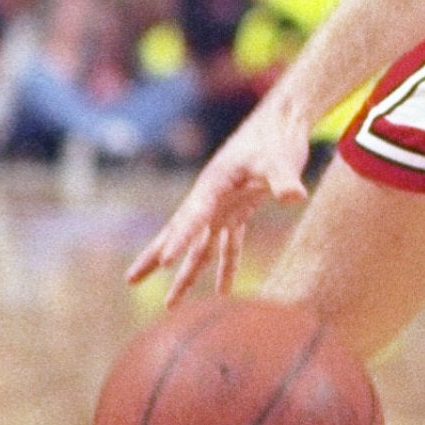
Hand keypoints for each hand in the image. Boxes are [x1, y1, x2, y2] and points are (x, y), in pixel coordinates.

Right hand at [126, 91, 312, 305]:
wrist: (284, 120)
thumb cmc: (279, 137)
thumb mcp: (282, 159)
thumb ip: (285, 180)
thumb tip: (294, 197)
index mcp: (214, 184)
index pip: (193, 216)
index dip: (180, 239)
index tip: (164, 261)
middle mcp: (212, 197)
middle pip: (179, 232)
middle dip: (155, 257)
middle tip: (130, 280)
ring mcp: (224, 204)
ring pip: (199, 245)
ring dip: (187, 273)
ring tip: (171, 304)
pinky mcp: (240, 208)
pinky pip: (227, 243)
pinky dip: (225, 265)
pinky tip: (223, 290)